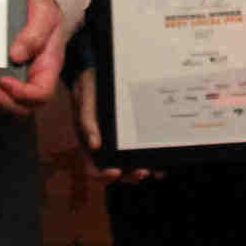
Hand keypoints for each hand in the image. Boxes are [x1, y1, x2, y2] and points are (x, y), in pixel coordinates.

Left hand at [0, 0, 64, 115]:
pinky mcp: (2, 76)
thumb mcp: (45, 12)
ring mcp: (18, 80)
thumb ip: (35, 33)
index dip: (23, 94)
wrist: (33, 6)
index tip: (5, 80)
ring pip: (4, 104)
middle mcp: (33, 79)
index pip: (41, 94)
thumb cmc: (43, 10)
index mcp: (48, 67)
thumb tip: (16, 56)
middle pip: (20, 106)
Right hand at [68, 65, 157, 183]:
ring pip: (129, 164)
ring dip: (141, 170)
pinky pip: (138, 150)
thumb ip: (87, 120)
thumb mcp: (85, 98)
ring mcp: (117, 141)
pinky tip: (160, 162)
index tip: (114, 172)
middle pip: (115, 169)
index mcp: (88, 141)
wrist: (97, 71)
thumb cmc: (89, 85)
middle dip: (129, 175)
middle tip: (142, 173)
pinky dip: (149, 158)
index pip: (93, 166)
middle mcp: (103, 145)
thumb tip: (94, 145)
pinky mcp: (129, 134)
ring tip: (155, 171)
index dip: (103, 175)